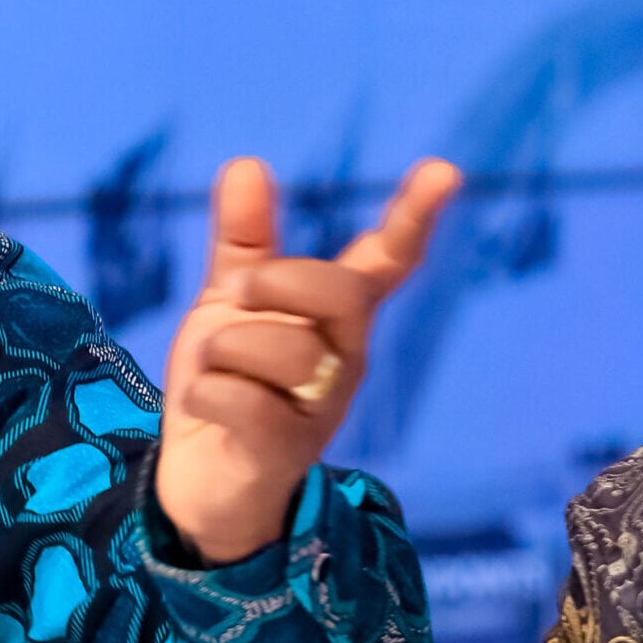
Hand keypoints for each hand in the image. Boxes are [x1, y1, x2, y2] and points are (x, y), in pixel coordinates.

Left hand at [155, 155, 459, 564]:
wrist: (198, 479)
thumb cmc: (227, 383)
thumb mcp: (228, 305)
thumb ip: (243, 242)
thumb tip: (247, 163)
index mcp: (336, 318)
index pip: (386, 261)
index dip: (412, 218)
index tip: (444, 170)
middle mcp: (344, 358)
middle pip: (336, 292)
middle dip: (274, 283)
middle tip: (237, 302)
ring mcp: (322, 407)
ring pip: (278, 348)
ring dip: (221, 352)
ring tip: (215, 375)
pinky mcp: (287, 450)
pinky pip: (242, 400)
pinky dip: (206, 396)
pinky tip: (207, 410)